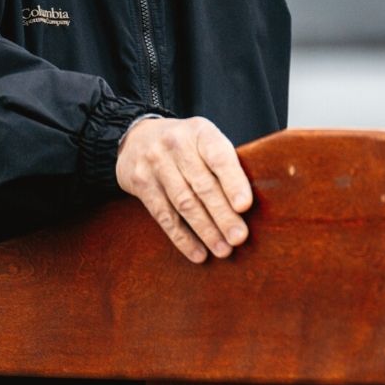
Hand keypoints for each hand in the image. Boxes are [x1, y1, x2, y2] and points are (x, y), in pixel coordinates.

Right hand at [115, 114, 256, 263]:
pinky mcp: (139, 182)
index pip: (219, 157)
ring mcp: (154, 163)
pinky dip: (182, 237)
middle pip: (202, 185)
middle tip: (239, 238)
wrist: (135, 137)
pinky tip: (197, 252)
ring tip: (223, 250)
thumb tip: (248, 208)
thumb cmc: (185, 146)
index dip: (233, 182)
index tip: (244, 206)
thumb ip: (224, 164)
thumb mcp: (204, 140)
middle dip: (223, 215)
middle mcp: (175, 144)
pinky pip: (163, 215)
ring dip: (205, 230)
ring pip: (184, 203)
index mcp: (200, 132)